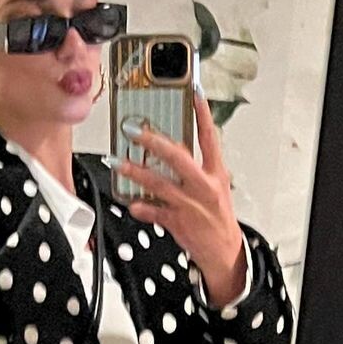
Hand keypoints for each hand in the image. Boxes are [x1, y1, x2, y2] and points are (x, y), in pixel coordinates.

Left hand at [114, 91, 245, 307]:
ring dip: (136, 172)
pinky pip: (154, 212)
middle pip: (178, 157)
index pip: (210, 137)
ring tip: (119, 163)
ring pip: (159, 183)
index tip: (194, 92)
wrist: (223, 251)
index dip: (202, 114)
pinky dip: (141, 208)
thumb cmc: (217, 217)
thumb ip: (196, 168)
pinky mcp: (178, 222)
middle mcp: (203, 186)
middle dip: (154, 142)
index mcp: (216, 173)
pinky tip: (131, 203)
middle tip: (134, 131)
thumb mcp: (215, 186)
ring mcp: (190, 204)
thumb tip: (171, 150)